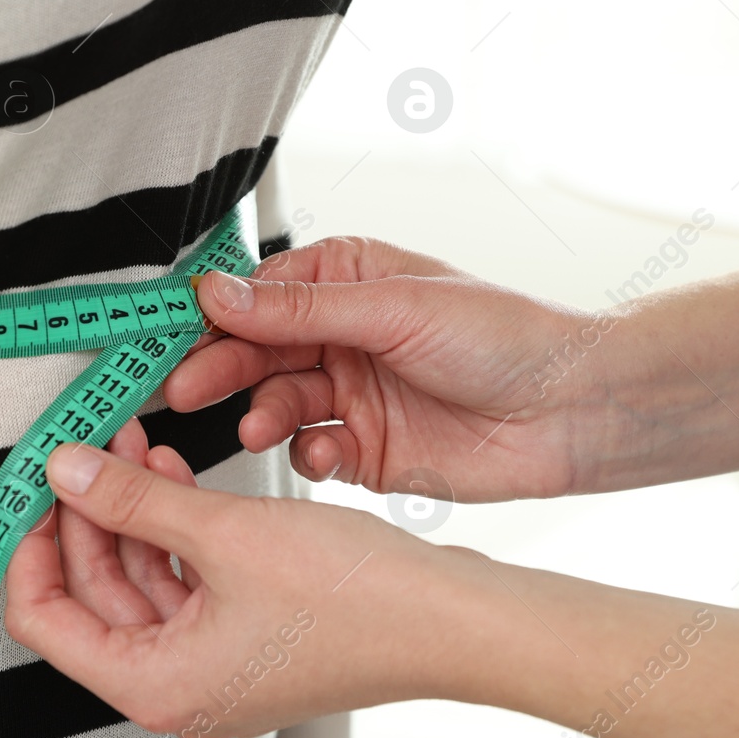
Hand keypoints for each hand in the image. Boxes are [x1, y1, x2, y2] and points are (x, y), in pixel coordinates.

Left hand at [5, 425, 463, 737]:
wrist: (451, 620)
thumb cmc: (358, 600)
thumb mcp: (224, 532)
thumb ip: (133, 499)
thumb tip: (65, 471)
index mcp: (156, 684)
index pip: (42, 618)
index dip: (26, 546)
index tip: (27, 487)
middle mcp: (179, 686)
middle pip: (90, 595)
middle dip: (83, 513)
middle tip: (79, 448)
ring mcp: (214, 665)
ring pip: (138, 583)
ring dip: (130, 512)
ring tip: (129, 443)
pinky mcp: (247, 638)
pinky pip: (183, 582)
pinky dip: (171, 529)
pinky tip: (173, 472)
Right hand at [164, 237, 617, 500]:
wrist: (575, 411)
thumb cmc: (508, 337)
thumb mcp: (395, 308)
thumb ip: (300, 309)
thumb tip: (220, 293)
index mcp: (345, 281)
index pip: (256, 295)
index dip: (209, 316)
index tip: (163, 335)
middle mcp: (342, 336)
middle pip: (254, 351)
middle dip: (217, 369)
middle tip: (182, 388)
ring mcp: (351, 394)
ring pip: (275, 404)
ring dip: (262, 415)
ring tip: (260, 426)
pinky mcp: (366, 451)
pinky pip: (310, 453)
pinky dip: (305, 455)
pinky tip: (320, 453)